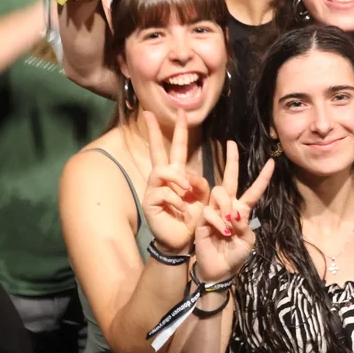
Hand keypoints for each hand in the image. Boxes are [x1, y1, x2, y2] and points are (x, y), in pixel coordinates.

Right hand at [141, 110, 210, 253]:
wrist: (183, 240)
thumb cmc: (193, 218)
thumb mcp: (204, 198)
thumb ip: (200, 183)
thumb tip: (188, 176)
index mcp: (179, 174)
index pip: (177, 148)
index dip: (178, 130)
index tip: (179, 112)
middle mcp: (164, 178)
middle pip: (159, 150)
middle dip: (156, 131)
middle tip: (150, 113)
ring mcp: (154, 188)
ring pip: (161, 170)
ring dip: (177, 180)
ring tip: (186, 192)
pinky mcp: (149, 201)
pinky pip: (163, 192)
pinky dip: (175, 201)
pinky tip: (179, 210)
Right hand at [193, 141, 274, 283]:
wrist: (220, 270)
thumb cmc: (236, 256)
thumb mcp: (248, 241)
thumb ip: (245, 226)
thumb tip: (236, 214)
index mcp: (243, 210)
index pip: (254, 190)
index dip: (263, 177)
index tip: (272, 162)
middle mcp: (228, 206)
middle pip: (230, 178)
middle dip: (231, 160)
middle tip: (231, 143)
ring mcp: (214, 210)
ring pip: (219, 192)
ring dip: (226, 206)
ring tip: (230, 224)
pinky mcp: (202, 218)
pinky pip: (210, 210)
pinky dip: (218, 220)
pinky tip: (222, 231)